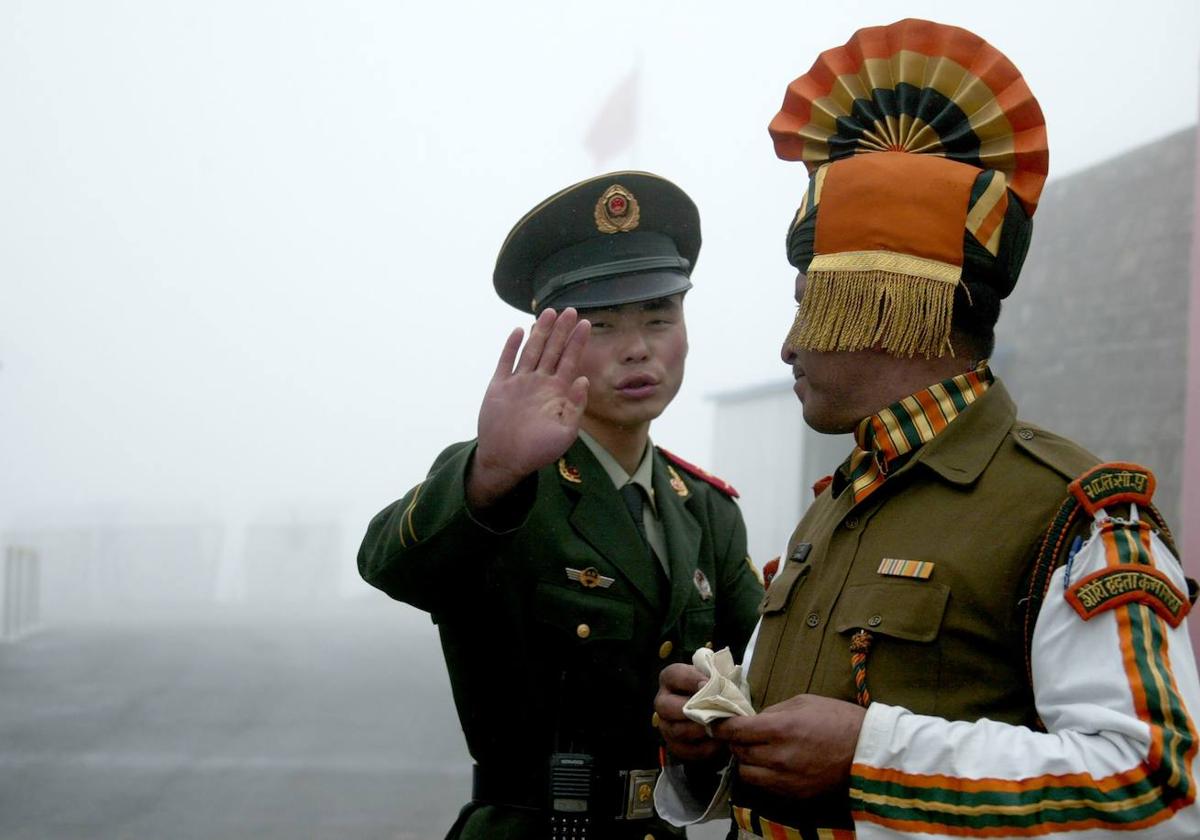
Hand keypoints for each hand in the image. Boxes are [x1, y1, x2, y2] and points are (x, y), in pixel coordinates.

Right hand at [467, 308, 590, 509]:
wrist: (506, 460)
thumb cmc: (538, 451)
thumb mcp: (565, 432)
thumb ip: (575, 406)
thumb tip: (583, 379)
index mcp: (557, 393)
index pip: (570, 361)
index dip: (577, 342)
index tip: (586, 324)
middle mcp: (539, 383)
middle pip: (552, 350)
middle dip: (561, 330)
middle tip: (571, 310)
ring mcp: (519, 383)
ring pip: (532, 350)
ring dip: (540, 332)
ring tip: (549, 312)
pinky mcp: (499, 386)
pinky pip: (506, 361)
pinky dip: (512, 346)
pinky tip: (519, 331)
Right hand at [655, 664, 727, 763]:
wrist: (720, 711)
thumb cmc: (717, 690)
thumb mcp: (716, 678)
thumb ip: (716, 679)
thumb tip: (719, 689)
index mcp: (671, 678)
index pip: (674, 675)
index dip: (691, 680)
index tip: (708, 684)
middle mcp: (662, 702)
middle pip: (666, 707)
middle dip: (691, 710)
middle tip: (712, 711)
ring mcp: (666, 725)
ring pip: (676, 731)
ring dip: (700, 730)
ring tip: (719, 728)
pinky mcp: (675, 745)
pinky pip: (685, 750)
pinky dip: (704, 748)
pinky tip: (718, 741)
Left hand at [714, 694, 864, 798]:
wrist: (867, 751)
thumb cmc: (837, 719)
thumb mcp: (803, 702)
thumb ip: (773, 711)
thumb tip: (752, 719)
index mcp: (780, 729)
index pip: (735, 730)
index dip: (721, 725)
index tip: (716, 722)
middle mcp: (778, 757)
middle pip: (738, 752)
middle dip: (735, 742)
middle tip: (742, 733)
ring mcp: (785, 780)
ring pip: (746, 773)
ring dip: (746, 761)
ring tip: (757, 750)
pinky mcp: (794, 794)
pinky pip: (765, 786)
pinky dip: (761, 775)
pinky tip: (772, 764)